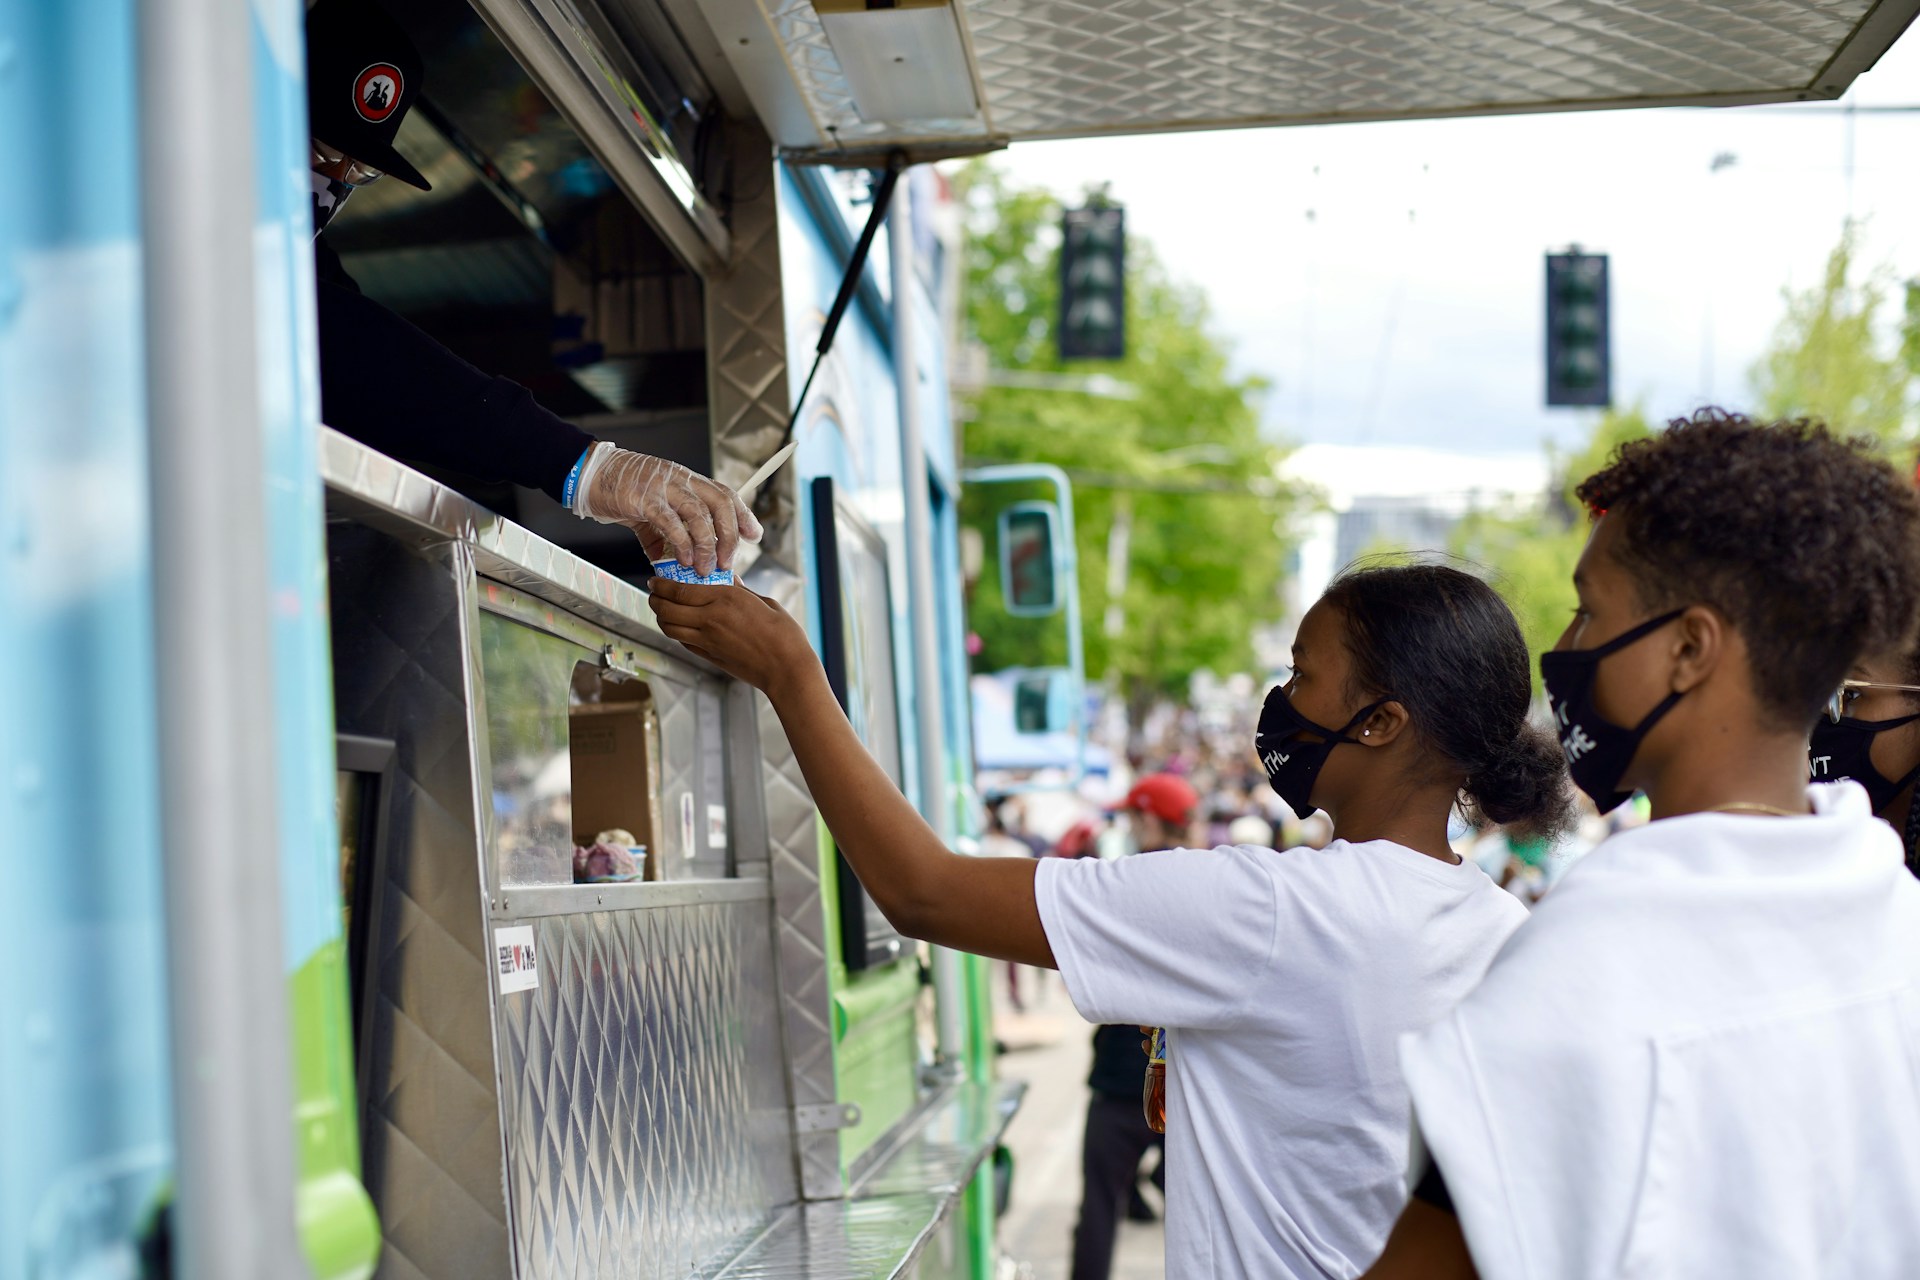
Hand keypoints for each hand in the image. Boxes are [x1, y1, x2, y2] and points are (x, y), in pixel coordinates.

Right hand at [576, 446, 763, 573]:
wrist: (592, 474)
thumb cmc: (623, 491)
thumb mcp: (652, 512)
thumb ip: (665, 537)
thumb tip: (674, 565)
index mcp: (688, 480)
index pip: (725, 494)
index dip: (743, 515)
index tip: (754, 536)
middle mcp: (681, 480)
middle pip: (720, 504)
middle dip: (730, 535)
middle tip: (728, 562)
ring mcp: (664, 487)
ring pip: (698, 514)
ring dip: (707, 545)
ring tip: (705, 568)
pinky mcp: (644, 498)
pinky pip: (670, 522)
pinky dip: (681, 543)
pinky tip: (683, 560)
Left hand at [647, 579, 816, 696]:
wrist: (786, 669)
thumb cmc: (784, 634)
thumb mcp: (765, 602)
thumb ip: (742, 590)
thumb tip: (728, 578)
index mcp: (726, 599)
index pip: (680, 590)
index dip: (662, 585)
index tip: (655, 580)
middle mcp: (711, 619)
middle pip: (668, 609)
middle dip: (655, 600)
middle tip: (654, 594)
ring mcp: (708, 640)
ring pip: (670, 628)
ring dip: (661, 618)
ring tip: (662, 610)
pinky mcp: (710, 657)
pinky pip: (683, 642)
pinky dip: (676, 633)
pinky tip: (680, 627)